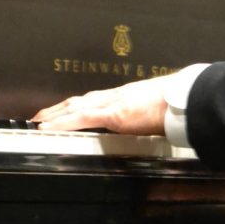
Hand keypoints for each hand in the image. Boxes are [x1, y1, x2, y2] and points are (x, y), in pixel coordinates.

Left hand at [32, 75, 170, 135]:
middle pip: (80, 101)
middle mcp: (115, 96)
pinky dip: (63, 122)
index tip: (65, 109)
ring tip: (39, 121)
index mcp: (126, 96)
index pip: (94, 99)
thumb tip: (149, 122)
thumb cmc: (177, 103)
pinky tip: (49, 127)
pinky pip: (82, 118)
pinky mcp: (114, 114)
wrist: (185, 98)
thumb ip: (147, 114)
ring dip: (55, 114)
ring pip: (76, 107)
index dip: (77, 104)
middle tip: (41, 116)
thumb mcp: (157, 107)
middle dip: (59, 108)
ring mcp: (113, 103)